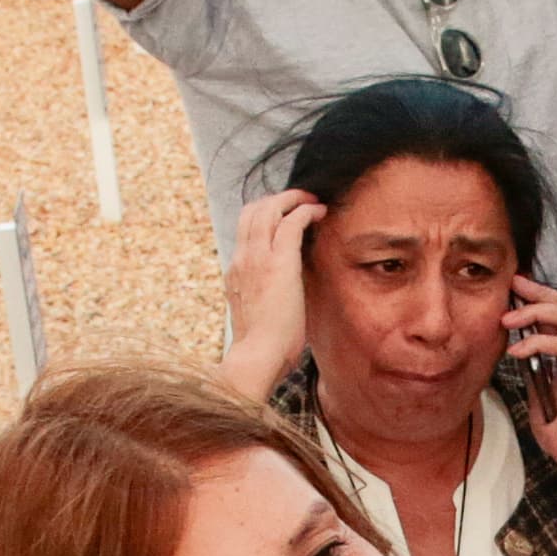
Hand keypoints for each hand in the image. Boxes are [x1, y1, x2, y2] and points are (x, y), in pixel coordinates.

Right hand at [218, 187, 322, 397]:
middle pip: (252, 210)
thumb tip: (283, 296)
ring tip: (312, 201)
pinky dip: (305, 210)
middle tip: (300, 201)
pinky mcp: (278, 262)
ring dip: (292, 199)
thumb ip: (266, 297)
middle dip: (277, 199)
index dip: (265, 216)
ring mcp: (257, 258)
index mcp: (236, 271)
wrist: (258, 356)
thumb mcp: (259, 314)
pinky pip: (290, 222)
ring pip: (268, 208)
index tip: (285, 217)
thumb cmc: (264, 347)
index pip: (245, 230)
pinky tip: (319, 212)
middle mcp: (242, 259)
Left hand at [506, 277, 556, 473]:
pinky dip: (539, 344)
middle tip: (511, 288)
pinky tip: (517, 350)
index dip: (539, 295)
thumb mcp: (539, 395)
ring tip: (507, 319)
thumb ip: (533, 372)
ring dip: (534, 314)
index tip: (514, 286)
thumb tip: (514, 349)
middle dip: (537, 293)